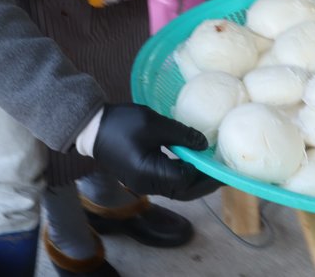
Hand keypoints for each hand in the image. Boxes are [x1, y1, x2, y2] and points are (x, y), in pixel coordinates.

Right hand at [91, 103, 219, 200]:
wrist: (91, 127)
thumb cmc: (122, 123)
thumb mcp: (154, 124)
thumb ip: (181, 135)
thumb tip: (204, 146)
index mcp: (150, 174)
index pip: (186, 180)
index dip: (205, 172)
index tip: (221, 162)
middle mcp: (147, 186)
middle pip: (183, 191)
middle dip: (204, 183)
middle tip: (223, 174)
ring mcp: (143, 184)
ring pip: (176, 189)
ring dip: (194, 180)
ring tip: (211, 168)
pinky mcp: (140, 178)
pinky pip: (167, 183)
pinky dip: (181, 176)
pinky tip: (191, 163)